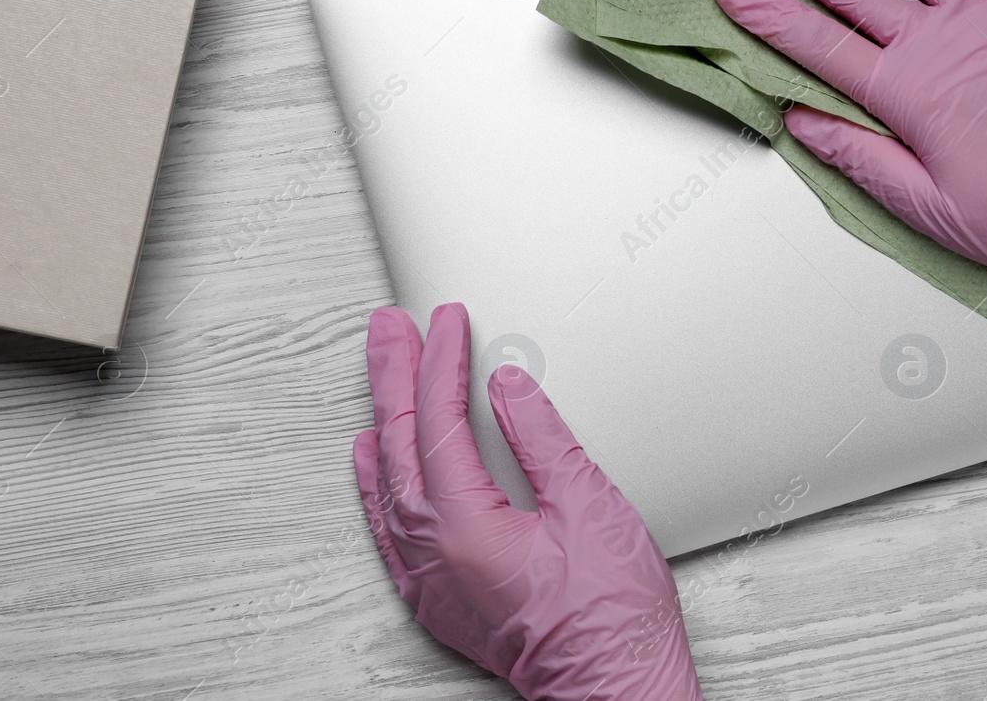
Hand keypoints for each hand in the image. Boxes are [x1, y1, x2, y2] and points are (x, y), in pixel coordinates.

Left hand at [353, 304, 702, 700]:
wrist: (614, 686)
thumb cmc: (611, 614)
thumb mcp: (590, 507)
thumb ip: (543, 441)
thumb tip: (508, 388)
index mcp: (466, 527)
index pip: (439, 422)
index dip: (442, 362)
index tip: (448, 322)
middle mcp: (433, 554)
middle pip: (399, 443)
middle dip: (394, 375)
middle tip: (390, 326)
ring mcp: (429, 579)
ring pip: (387, 480)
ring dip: (384, 419)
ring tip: (382, 372)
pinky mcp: (438, 597)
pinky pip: (388, 524)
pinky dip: (377, 480)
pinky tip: (372, 458)